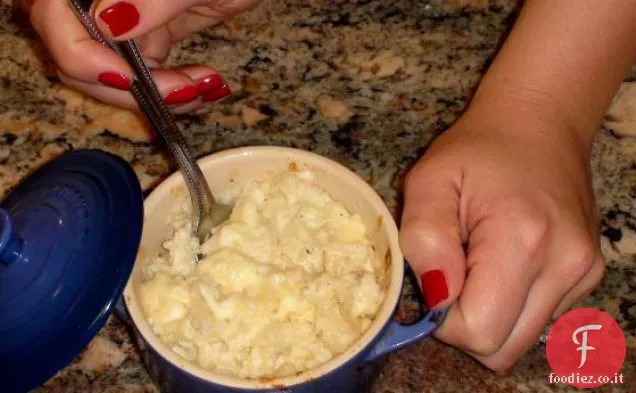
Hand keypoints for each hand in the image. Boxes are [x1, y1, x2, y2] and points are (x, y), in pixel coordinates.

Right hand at [19, 0, 259, 110]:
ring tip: (201, 89)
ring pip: (109, 71)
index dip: (79, 53)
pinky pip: (141, 72)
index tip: (126, 78)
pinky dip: (168, 90)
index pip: (55, 14)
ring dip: (152, 96)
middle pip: (76, 53)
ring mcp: (123, 14)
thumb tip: (107, 22)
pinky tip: (201, 86)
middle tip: (183, 91)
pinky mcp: (149, 32)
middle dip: (126, 87)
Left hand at [399, 105, 604, 370]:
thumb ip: (423, 240)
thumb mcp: (429, 181)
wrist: (537, 124)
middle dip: (464, 324)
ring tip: (478, 262)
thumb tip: (437, 299)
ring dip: (488, 315)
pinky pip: (536, 320)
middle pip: (502, 348)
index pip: (480, 331)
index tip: (435, 280)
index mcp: (522, 239)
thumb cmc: (476, 150)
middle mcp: (566, 264)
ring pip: (519, 340)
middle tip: (452, 272)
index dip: (444, 319)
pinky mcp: (587, 276)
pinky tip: (502, 264)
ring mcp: (583, 273)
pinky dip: (510, 305)